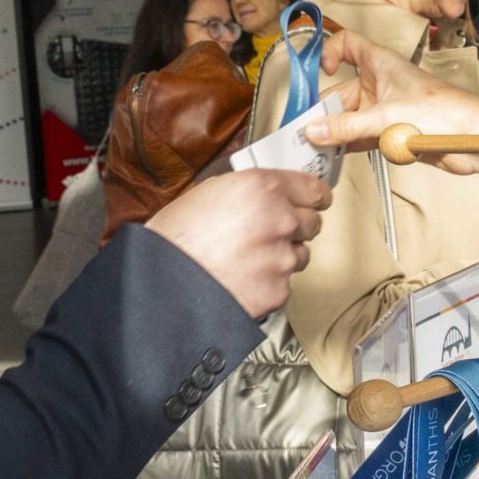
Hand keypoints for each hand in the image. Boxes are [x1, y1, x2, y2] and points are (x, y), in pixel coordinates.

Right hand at [144, 168, 330, 319]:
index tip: (314, 202)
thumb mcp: (208, 192)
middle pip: (312, 223)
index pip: (315, 189)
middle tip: (268, 234)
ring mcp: (283, 258)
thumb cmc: (175, 238)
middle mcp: (281, 220)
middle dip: (295, 228)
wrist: (162, 284)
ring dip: (283, 256)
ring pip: (301, 255)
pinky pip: (284, 284)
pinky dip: (269, 283)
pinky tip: (243, 280)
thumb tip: (264, 192)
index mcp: (263, 188)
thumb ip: (247, 190)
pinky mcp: (279, 291)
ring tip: (248, 260)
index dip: (314, 197)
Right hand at [305, 30, 478, 179]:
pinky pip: (362, 136)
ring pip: (351, 117)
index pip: (348, 44)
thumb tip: (314, 129)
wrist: (473, 141)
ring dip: (335, 131)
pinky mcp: (393, 132)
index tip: (322, 72)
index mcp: (382, 64)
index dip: (330, 52)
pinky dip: (349, 145)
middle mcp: (382, 83)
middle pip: (342, 90)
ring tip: (316, 148)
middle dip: (325, 109)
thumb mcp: (386, 117)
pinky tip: (337, 156)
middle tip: (306, 130)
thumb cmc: (445, 113)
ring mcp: (387, 108)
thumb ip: (347, 126)